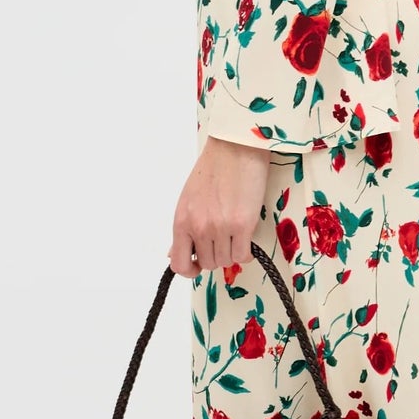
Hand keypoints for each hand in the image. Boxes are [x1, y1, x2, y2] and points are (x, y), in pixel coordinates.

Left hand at [169, 134, 272, 278]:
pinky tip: (245, 237)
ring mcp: (221, 227)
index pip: (178, 264)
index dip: (189, 270)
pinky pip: (243, 255)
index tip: (197, 265)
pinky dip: (245, 251)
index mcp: (182, 221)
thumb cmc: (214, 168)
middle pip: (208, 263)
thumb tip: (173, 254)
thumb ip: (184, 228)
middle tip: (223, 239)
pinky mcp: (243, 225)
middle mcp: (199, 227)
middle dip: (216, 255)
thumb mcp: (188, 199)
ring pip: (226, 261)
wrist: (235, 148)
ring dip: (232, 252)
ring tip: (235, 234)